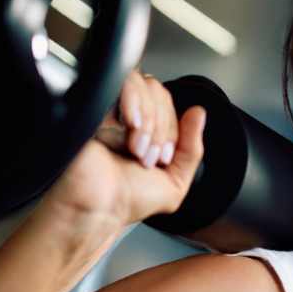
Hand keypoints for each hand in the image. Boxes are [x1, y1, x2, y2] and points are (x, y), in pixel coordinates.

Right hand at [45, 72, 205, 234]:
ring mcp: (108, 106)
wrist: (98, 208)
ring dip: (149, 121)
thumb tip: (198, 113)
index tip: (162, 159)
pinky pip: (124, 82)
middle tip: (148, 158)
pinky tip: (129, 130)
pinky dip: (134, 104)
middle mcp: (124, 115)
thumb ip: (192, 149)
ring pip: (144, 85)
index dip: (172, 129)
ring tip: (136, 150)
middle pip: (158, 91)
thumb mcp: (175, 182)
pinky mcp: (94, 101)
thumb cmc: (127, 201)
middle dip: (162, 128)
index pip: (168, 105)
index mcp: (143, 130)